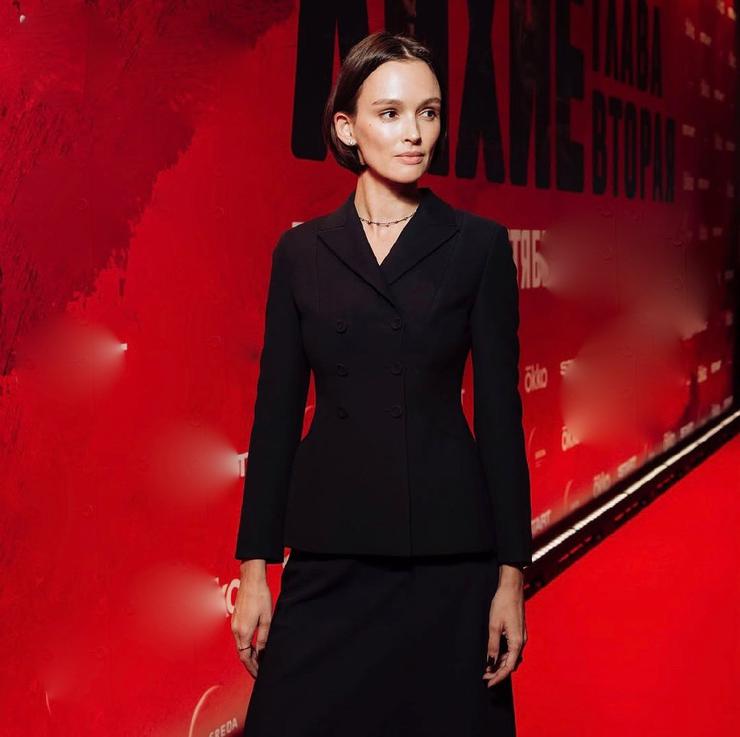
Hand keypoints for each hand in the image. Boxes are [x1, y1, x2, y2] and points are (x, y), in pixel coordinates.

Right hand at [231, 568, 273, 678]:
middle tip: (260, 670)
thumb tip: (262, 652)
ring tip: (259, 659)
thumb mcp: (267, 619)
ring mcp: (234, 624)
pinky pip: (240, 637)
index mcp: (244, 632)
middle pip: (242, 653)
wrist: (251, 579)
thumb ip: (264, 637)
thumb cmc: (261, 597)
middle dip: (250, 663)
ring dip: (249, 654)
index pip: (246, 657)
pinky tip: (254, 645)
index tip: (259, 674)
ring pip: (240, 645)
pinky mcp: (236, 618)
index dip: (253, 667)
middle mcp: (236, 630)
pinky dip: (246, 645)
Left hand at [482, 566, 526, 686]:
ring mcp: (520, 637)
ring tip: (487, 669)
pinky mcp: (517, 632)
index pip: (508, 667)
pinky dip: (503, 656)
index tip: (488, 683)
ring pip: (511, 657)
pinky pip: (511, 649)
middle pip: (511, 664)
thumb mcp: (494, 625)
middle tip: (484, 677)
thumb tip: (490, 663)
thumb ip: (492, 645)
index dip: (498, 677)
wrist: (511, 588)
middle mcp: (521, 642)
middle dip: (498, 672)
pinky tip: (494, 656)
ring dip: (500, 664)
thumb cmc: (502, 604)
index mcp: (517, 642)